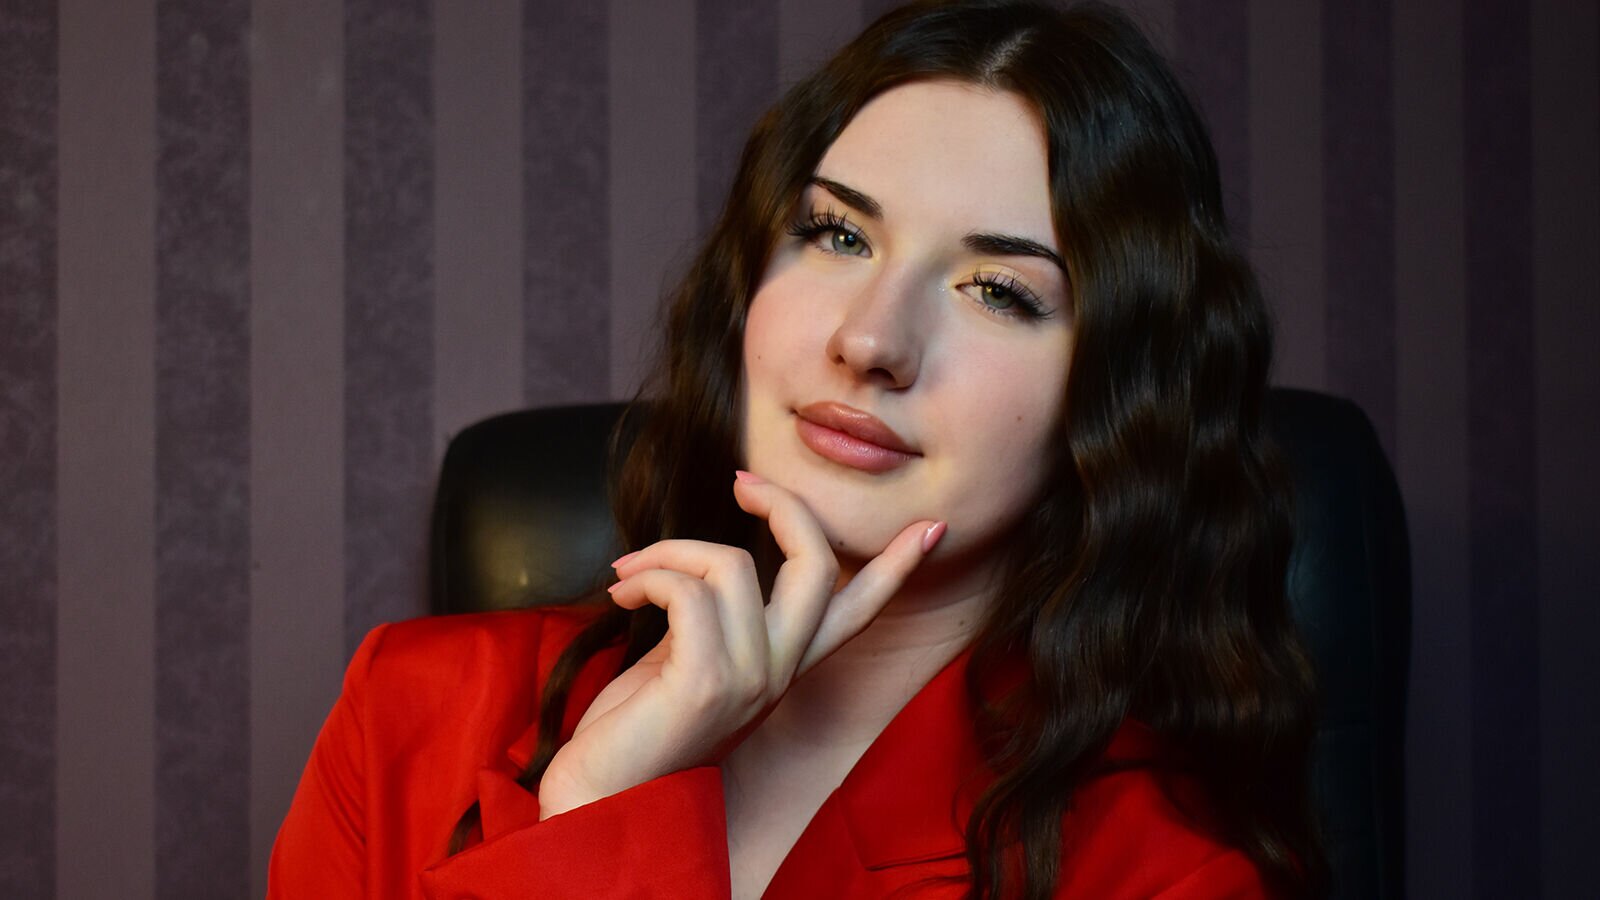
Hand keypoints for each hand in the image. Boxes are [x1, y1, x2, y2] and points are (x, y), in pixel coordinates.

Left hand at [537, 471, 944, 817]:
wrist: (602, 795)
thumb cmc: (637, 725)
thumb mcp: (690, 657)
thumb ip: (718, 616)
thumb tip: (707, 562)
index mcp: (785, 666)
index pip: (857, 611)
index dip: (897, 566)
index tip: (932, 526)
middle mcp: (780, 673)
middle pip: (816, 564)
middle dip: (783, 504)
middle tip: (742, 480)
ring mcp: (751, 678)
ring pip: (730, 562)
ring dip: (667, 551)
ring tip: (629, 573)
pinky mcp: (708, 680)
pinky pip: (685, 590)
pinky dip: (646, 576)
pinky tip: (620, 594)